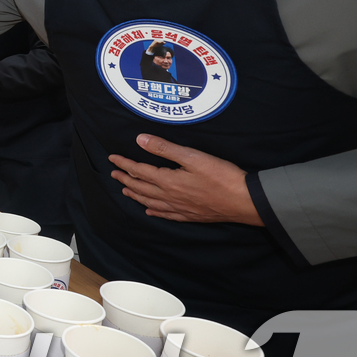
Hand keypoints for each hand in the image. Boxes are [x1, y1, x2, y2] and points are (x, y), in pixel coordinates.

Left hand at [110, 134, 262, 225]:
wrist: (245, 201)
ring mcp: (180, 208)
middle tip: (113, 174)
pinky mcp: (191, 215)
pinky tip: (150, 211)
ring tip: (125, 191)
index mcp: (168, 181)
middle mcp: (170, 196)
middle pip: (141, 187)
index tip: (112, 158)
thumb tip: (140, 140)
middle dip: (125, 179)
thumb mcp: (193, 157)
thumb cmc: (221, 176)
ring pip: (150, 202)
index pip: (139, 171)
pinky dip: (155, 212)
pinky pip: (166, 215)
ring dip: (136, 195)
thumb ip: (165, 149)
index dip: (124, 164)